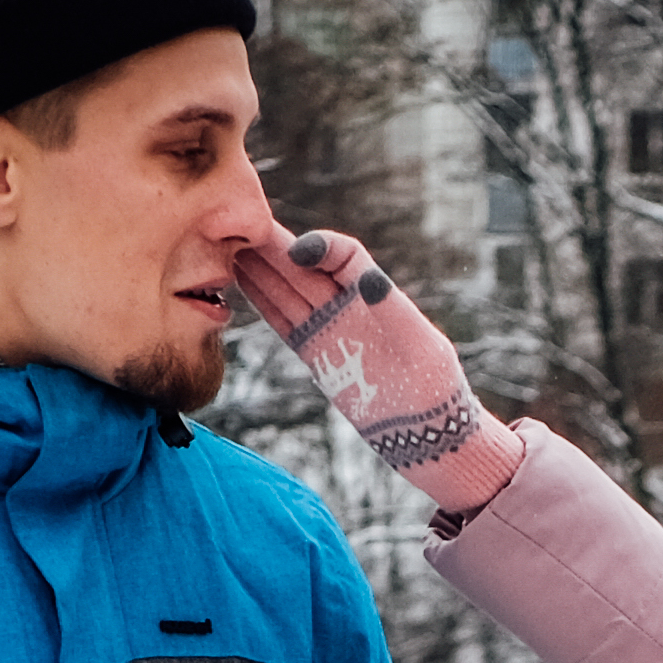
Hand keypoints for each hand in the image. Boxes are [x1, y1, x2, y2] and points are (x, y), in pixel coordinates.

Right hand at [233, 229, 524, 515]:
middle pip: (307, 269)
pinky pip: (285, 322)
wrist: (428, 433)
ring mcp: (331, 330)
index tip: (297, 252)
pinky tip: (242, 282)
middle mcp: (350, 306)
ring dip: (261, 270)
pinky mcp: (317, 356)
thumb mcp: (420, 345)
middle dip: (276, 249)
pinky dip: (264, 302)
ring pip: (290, 292)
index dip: (321, 246)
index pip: (344, 255)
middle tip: (238, 228)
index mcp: (377, 293)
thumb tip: (369, 278)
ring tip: (228, 248)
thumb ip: (392, 311)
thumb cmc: (434, 387)